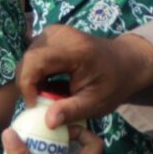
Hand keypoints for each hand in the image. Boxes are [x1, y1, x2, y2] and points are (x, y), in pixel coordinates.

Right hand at [19, 27, 152, 130]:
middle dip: (27, 84)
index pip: (35, 62)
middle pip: (28, 59)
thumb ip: (71, 111)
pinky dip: (36, 72)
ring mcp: (55, 31)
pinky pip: (33, 54)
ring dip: (31, 79)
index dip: (27, 85)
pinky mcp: (51, 34)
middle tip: (39, 105)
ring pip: (28, 57)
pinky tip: (49, 85)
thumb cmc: (113, 84)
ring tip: (47, 96)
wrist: (125, 62)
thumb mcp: (96, 103)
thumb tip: (48, 122)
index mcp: (76, 50)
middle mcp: (61, 34)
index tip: (34, 107)